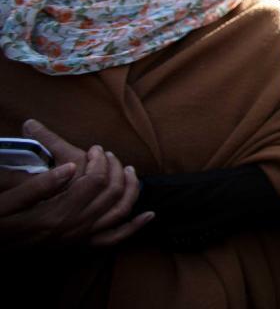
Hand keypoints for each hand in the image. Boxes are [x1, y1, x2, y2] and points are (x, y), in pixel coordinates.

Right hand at [0, 120, 153, 247]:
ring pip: (119, 212)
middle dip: (115, 169)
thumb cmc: (1, 222)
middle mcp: (75, 228)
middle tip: (108, 153)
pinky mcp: (81, 246)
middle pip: (111, 193)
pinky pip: (114, 238)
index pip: (94, 181)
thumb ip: (39, 184)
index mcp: (58, 214)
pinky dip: (134, 227)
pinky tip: (149, 215)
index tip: (95, 147)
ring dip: (130, 190)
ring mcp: (81, 239)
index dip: (99, 160)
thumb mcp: (7, 201)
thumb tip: (70, 167)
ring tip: (130, 171)